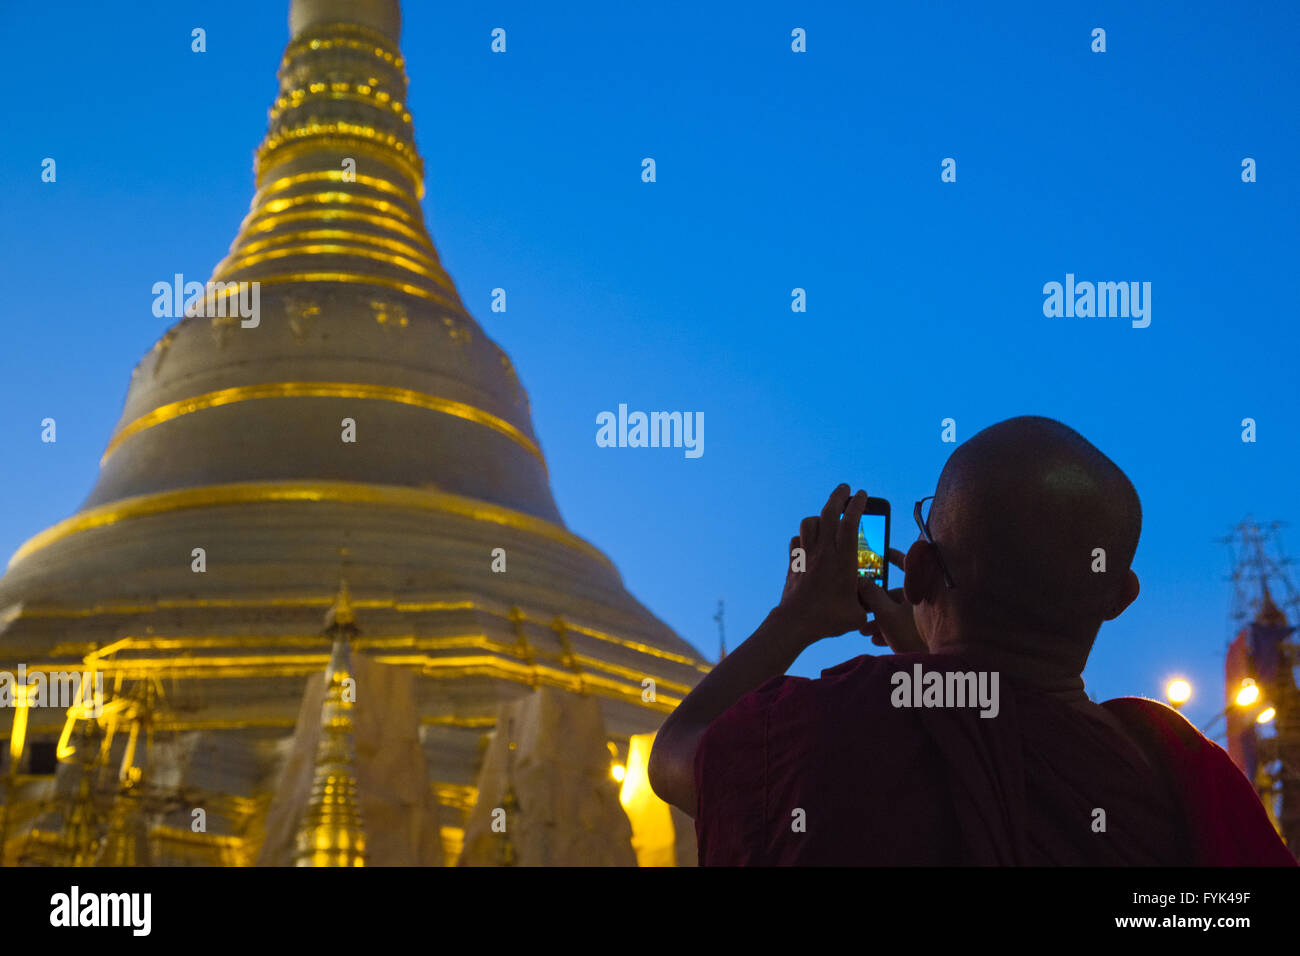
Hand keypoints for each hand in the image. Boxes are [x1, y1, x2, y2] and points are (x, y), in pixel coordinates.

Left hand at [777, 485, 870, 642]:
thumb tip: (873, 597)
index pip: (850, 523)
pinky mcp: (793, 562)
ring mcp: (806, 555)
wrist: (795, 623)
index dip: (857, 505)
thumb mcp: (858, 614)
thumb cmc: (828, 620)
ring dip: (819, 515)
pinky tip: (810, 540)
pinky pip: (796, 539)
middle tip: (845, 488)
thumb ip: (868, 602)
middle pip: (828, 513)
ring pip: (809, 522)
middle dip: (837, 496)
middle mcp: (823, 552)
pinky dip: (803, 535)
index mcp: (843, 561)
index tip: (862, 494)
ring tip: (827, 517)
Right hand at [857, 549, 926, 652]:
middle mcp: (921, 601)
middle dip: (874, 604)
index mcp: (917, 589)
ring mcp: (922, 618)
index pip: (906, 566)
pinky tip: (877, 641)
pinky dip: (889, 631)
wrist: (934, 663)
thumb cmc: (911, 634)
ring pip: (896, 613)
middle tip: (859, 610)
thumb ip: (871, 594)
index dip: (894, 558)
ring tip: (864, 632)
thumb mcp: (885, 613)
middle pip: (893, 596)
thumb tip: (859, 579)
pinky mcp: (922, 634)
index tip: (884, 552)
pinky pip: (903, 627)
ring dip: (878, 621)